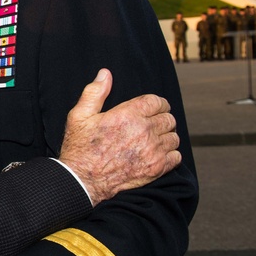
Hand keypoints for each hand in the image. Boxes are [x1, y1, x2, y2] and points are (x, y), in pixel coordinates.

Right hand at [59, 68, 180, 204]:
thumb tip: (105, 74)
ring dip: (166, 137)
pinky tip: (157, 154)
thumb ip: (95, 92)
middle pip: (168, 118)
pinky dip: (170, 154)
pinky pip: (176, 157)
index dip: (156, 103)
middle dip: (161, 119)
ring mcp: (152, 151)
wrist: (82, 181)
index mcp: (128, 115)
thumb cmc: (79, 148)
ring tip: (154, 140)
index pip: (157, 102)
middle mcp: (144, 131)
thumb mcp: (79, 115)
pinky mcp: (156, 168)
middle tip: (151, 125)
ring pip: (174, 137)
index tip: (152, 108)